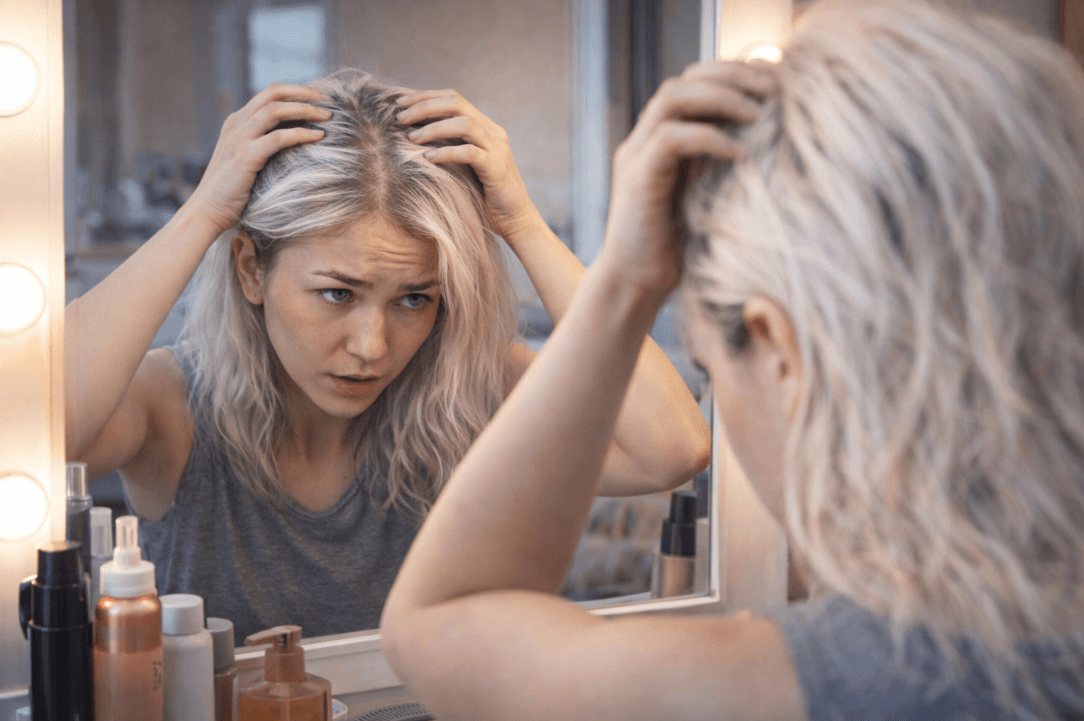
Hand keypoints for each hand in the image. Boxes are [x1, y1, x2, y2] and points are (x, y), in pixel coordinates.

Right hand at [186, 83, 330, 234]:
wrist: (207, 211)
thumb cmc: (231, 191)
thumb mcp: (246, 159)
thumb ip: (263, 145)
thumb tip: (295, 143)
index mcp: (237, 121)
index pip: (269, 94)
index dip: (296, 92)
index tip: (319, 100)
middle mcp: (237, 124)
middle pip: (273, 93)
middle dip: (304, 93)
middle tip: (328, 103)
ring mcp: (239, 139)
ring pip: (275, 110)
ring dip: (305, 110)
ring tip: (327, 117)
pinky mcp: (245, 156)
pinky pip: (277, 138)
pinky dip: (300, 134)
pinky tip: (317, 137)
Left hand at [395, 90, 537, 241]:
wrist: (515, 219)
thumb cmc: (485, 195)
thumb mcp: (465, 165)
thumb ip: (450, 147)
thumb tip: (413, 136)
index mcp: (485, 126)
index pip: (454, 98)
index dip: (426, 96)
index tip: (400, 103)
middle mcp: (493, 132)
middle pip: (456, 103)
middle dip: (425, 107)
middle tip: (400, 118)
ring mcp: (497, 149)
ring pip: (464, 124)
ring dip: (433, 128)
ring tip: (411, 138)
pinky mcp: (496, 168)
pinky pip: (469, 153)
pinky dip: (447, 153)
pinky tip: (429, 158)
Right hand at [599, 61, 777, 296]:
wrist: (636, 287)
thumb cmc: (680, 251)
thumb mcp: (712, 199)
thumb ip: (728, 169)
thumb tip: (781, 147)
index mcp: (664, 139)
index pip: (696, 82)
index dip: (735, 72)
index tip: (777, 80)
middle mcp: (646, 139)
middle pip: (685, 78)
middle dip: (732, 74)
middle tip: (773, 85)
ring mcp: (637, 155)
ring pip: (673, 97)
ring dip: (720, 97)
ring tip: (757, 113)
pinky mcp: (636, 178)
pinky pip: (670, 138)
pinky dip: (708, 138)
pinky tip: (739, 153)